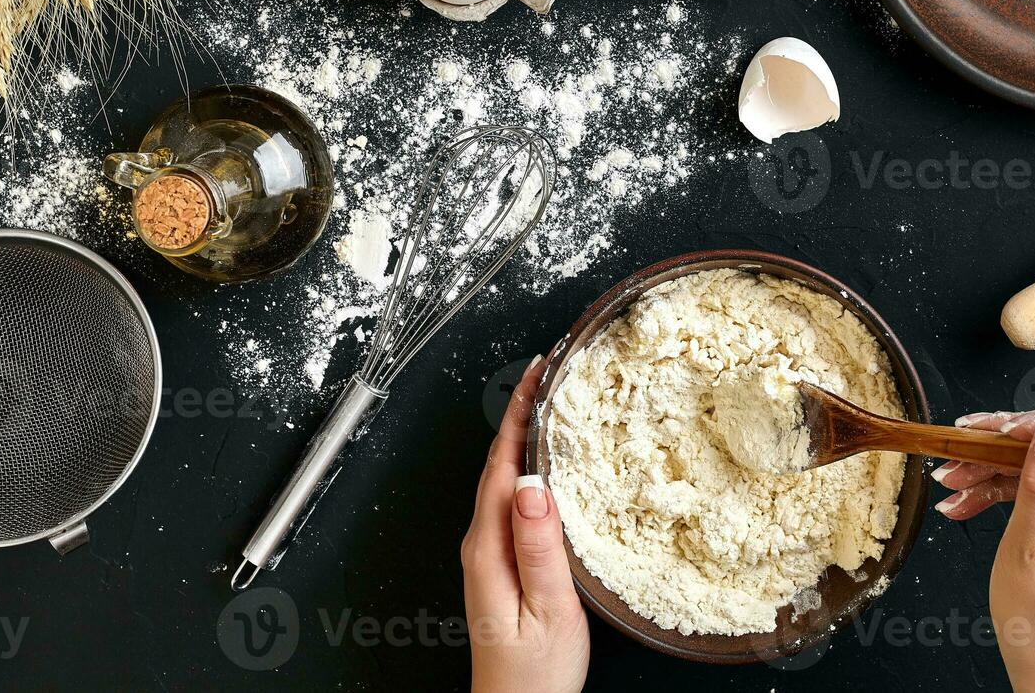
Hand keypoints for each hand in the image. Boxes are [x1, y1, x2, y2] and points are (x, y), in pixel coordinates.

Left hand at [461, 357, 588, 692]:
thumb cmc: (533, 674)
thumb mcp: (547, 608)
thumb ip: (539, 546)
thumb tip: (534, 484)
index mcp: (489, 545)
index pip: (502, 461)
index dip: (519, 412)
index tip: (537, 371)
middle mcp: (482, 542)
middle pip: (500, 461)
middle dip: (521, 412)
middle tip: (551, 372)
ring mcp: (489, 552)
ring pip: (506, 478)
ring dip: (526, 436)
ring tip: (553, 402)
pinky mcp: (502, 562)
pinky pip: (515, 500)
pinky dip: (531, 468)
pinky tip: (551, 464)